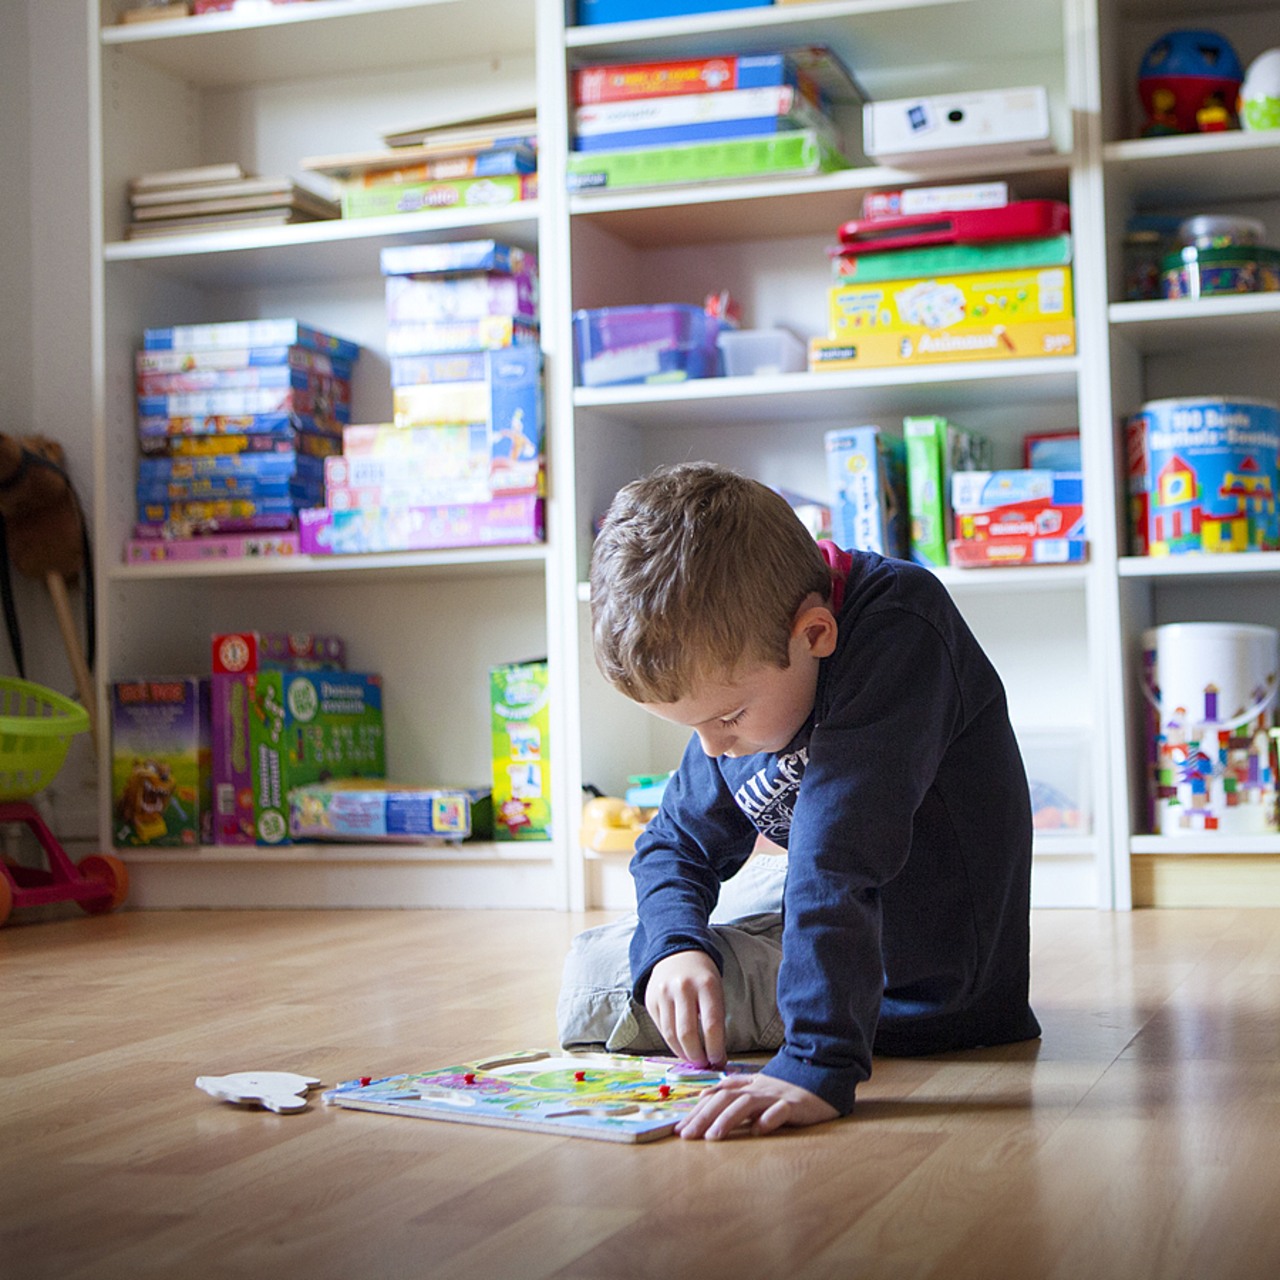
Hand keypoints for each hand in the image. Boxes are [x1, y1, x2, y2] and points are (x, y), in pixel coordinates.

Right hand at [644, 950, 725, 1068]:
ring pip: (671, 1035)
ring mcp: (663, 993)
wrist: (678, 956)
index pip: (711, 1025)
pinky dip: (672, 1043)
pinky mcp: (650, 1000)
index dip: (715, 1049)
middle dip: (697, 1056)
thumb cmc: (702, 979)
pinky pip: (661, 1029)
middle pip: (687, 1033)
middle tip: (704, 1065)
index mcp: (706, 985)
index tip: (718, 1061)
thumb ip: (715, 1021)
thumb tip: (716, 1057)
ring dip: (683, 1054)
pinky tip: (681, 1047)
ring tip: (693, 1060)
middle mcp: (682, 987)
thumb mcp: (716, 992)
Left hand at [675, 1073, 838, 1140]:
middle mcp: (757, 1089)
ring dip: (727, 1119)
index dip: (696, 1111)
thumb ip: (730, 1091)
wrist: (822, 1075)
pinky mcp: (795, 1105)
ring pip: (747, 1104)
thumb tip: (702, 1096)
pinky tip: (758, 1130)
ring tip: (713, 1137)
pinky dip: (769, 1118)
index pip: (715, 1096)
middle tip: (687, 1136)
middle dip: (704, 1117)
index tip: (679, 1128)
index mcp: (747, 1086)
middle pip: (725, 1099)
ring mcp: (776, 1095)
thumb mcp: (755, 1088)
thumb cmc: (785, 1089)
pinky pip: (781, 1110)